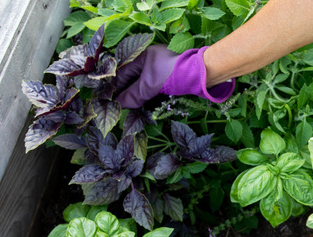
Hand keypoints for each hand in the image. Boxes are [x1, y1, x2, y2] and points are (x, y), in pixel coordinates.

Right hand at [115, 45, 235, 108]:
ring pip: (143, 82)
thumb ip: (133, 95)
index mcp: (143, 55)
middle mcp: (151, 59)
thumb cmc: (173, 75)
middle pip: (133, 77)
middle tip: (118, 105)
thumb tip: (119, 104)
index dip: (116, 86)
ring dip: (136, 94)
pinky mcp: (169, 76)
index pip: (123, 71)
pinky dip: (147, 94)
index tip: (110, 99)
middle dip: (126, 91)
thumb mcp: (150, 86)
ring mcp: (160, 67)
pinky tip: (142, 103)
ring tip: (128, 106)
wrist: (201, 74)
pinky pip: (152, 86)